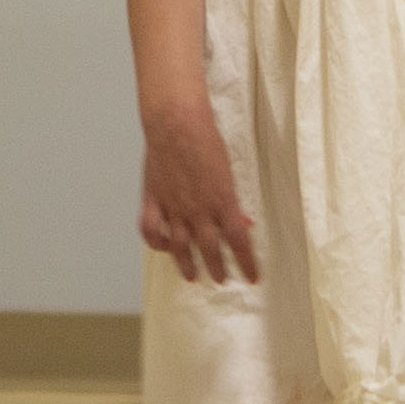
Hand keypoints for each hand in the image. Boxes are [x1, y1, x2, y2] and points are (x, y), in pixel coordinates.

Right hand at [139, 112, 259, 283]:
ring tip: (193, 276)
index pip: (239, 241)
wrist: (177, 124)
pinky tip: (163, 247)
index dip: (247, 262)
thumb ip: (233, 202)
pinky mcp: (153, 199)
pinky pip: (151, 230)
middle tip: (222, 279)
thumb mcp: (228, 172)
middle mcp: (198, 210)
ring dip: (187, 265)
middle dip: (218, 268)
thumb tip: (244, 223)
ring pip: (180, 247)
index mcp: (222, 202)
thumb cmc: (206, 140)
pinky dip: (156, 243)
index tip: (253, 277)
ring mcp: (173, 207)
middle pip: (210, 249)